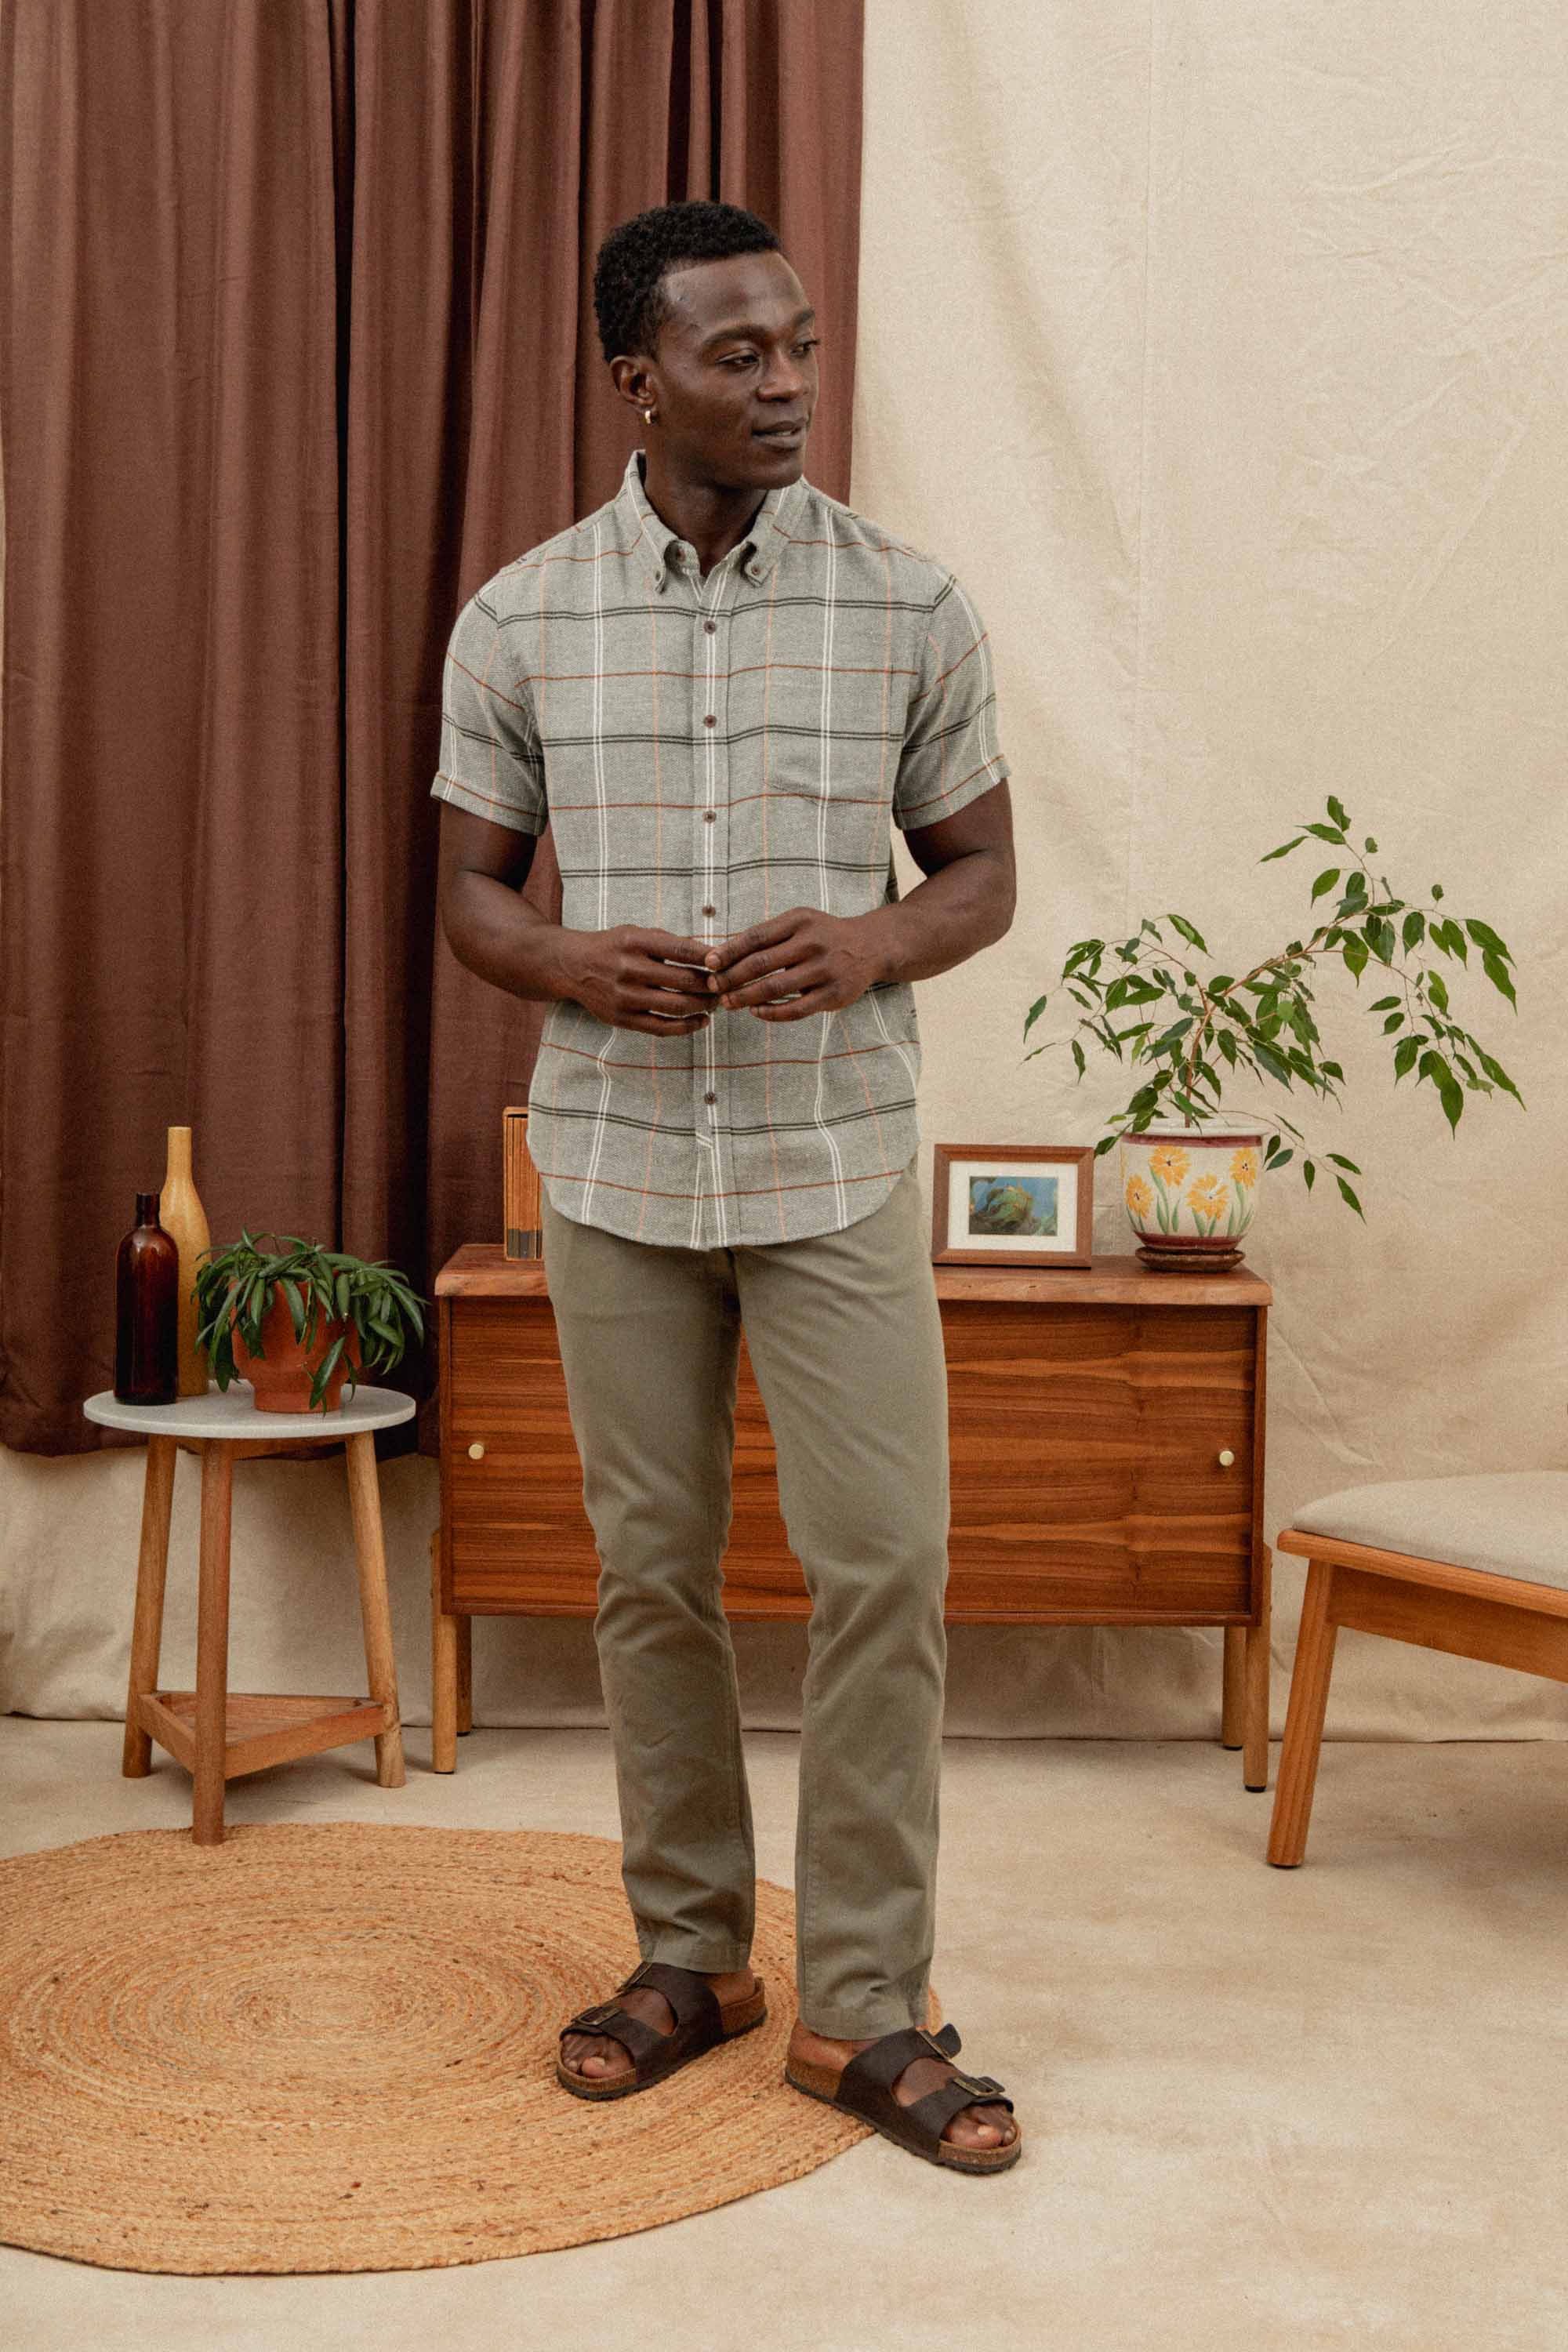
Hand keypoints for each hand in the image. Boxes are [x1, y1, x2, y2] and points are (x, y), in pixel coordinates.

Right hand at [559, 925, 720, 1034]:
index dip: (708, 957)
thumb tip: (709, 956)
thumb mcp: (636, 933)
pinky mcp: (621, 1019)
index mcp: (635, 942)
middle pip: (683, 980)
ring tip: (715, 1003)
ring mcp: (624, 996)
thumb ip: (668, 942)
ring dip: (703, 1006)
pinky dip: (687, 1027)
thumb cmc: (613, 947)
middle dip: (711, 985)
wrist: (573, 966)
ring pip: (676, 1006)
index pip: (681, 949)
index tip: (725, 962)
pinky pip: (661, 1028)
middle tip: (725, 985)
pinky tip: (701, 1021)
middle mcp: (628, 969)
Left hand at [702, 909, 888, 1020]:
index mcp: (799, 921)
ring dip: (745, 997)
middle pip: (761, 963)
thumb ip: (768, 935)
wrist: (870, 947)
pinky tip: (755, 1011)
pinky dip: (770, 1013)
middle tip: (713, 987)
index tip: (709, 963)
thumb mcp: (799, 923)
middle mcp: (812, 943)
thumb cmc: (823, 935)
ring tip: (728, 1002)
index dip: (728, 951)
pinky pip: (795, 1010)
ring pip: (774, 988)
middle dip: (731, 977)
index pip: (756, 936)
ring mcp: (824, 970)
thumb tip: (723, 954)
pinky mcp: (833, 995)